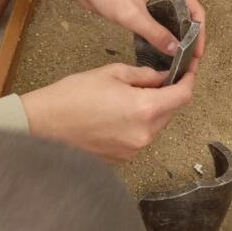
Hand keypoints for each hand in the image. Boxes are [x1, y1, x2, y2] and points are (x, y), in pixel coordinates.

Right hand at [20, 64, 194, 160]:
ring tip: (127, 98)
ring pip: (155, 126)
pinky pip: (139, 138)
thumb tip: (161, 78)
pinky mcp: (122, 159)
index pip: (183, 96)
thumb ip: (143, 75)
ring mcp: (134, 150)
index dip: (188, 80)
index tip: (188, 71)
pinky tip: (116, 115)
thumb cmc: (71, 97)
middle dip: (167, 95)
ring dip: (150, 111)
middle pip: (171, 112)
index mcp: (145, 109)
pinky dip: (136, 125)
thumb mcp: (111, 73)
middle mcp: (144, 134)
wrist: (42, 125)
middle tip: (153, 81)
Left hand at [50, 0, 205, 61]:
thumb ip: (156, 33)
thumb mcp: (132, 14)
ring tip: (178, 59)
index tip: (197, 53)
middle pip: (187, 16)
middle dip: (189, 39)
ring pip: (174, 21)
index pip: (195, 10)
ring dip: (176, 38)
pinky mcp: (145, 4)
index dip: (199, 33)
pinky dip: (163, 35)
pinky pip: (160, 22)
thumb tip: (176, 50)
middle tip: (189, 61)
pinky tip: (162, 50)